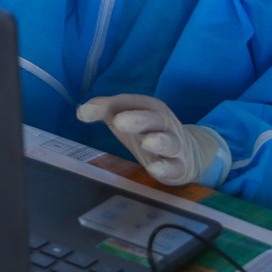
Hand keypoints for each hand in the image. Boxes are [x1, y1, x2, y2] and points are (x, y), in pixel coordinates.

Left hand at [77, 94, 228, 185]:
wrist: (190, 153)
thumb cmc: (148, 131)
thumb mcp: (127, 118)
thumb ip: (105, 110)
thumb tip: (82, 112)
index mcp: (148, 107)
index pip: (127, 102)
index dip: (107, 105)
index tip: (86, 112)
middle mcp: (163, 123)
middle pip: (152, 118)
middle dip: (137, 118)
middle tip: (119, 122)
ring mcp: (174, 145)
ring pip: (169, 142)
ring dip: (159, 141)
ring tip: (147, 142)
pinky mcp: (179, 166)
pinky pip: (174, 167)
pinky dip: (166, 168)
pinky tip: (155, 169)